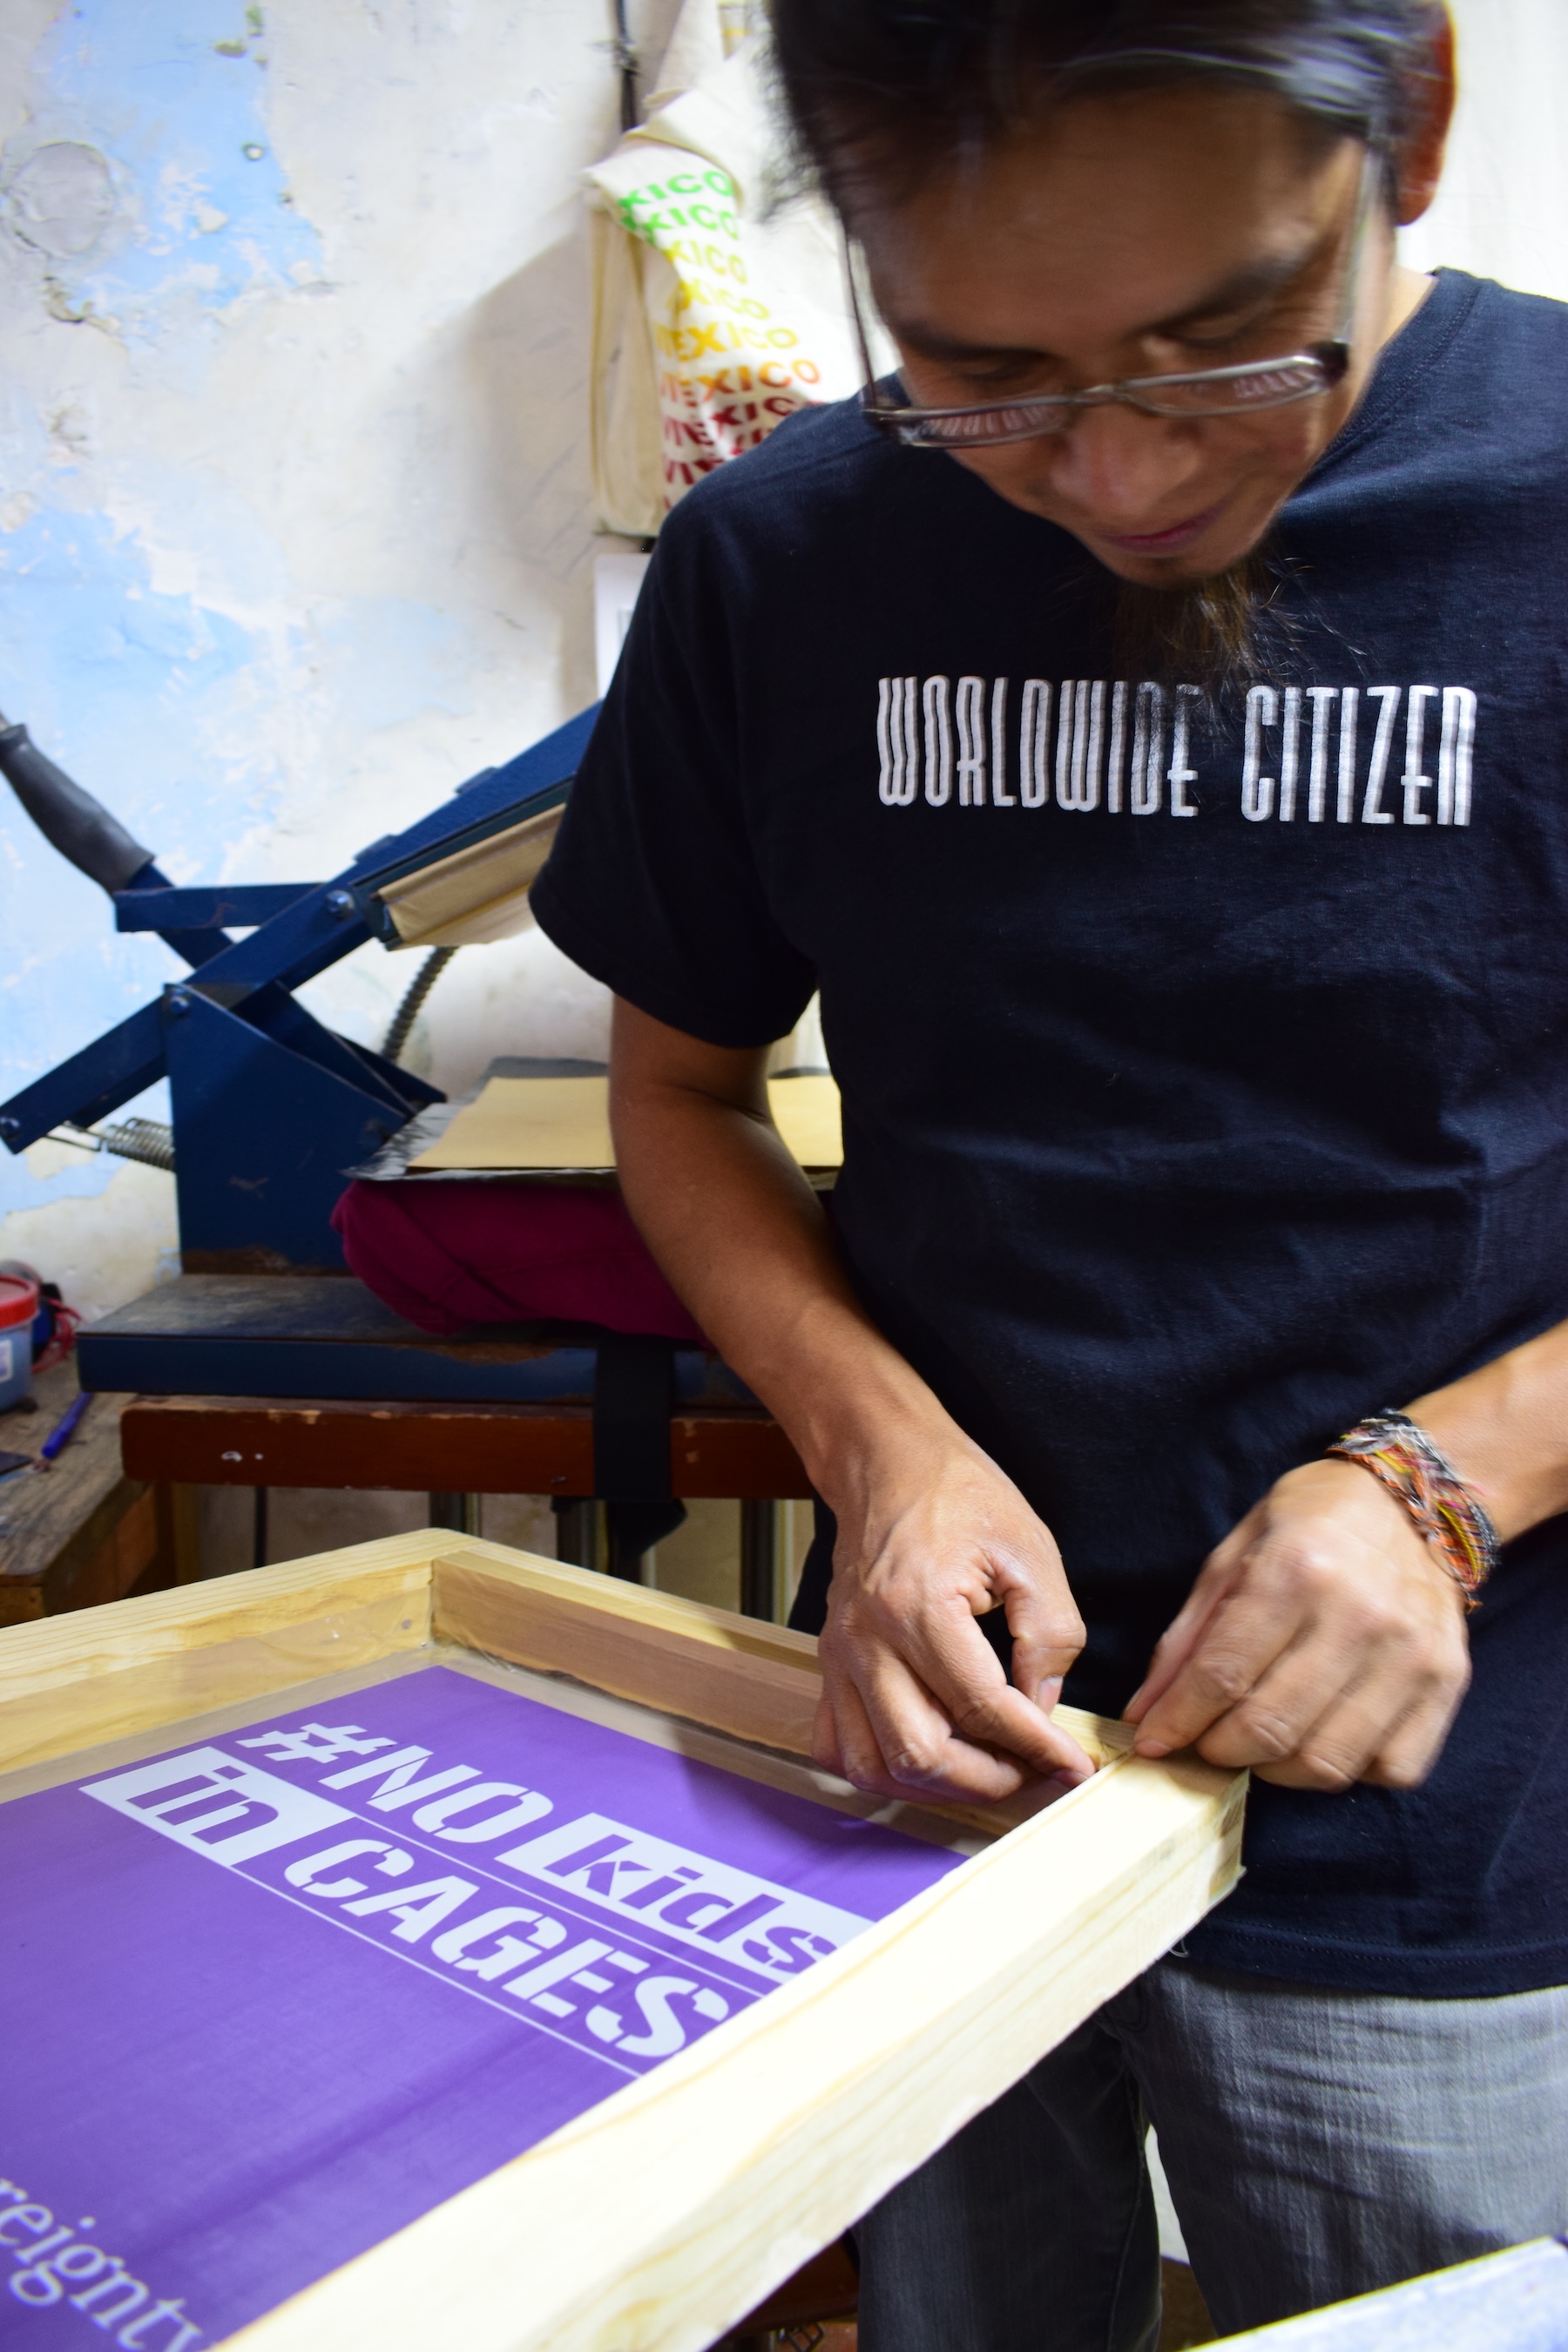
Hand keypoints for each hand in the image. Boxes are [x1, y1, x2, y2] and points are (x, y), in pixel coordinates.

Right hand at [814, 1437, 1093, 1804]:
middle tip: (1034, 1771)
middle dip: (989, 1779)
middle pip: (922, 1753)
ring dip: (936, 1786)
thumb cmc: (957, 1494)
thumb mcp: (1030, 1551)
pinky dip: (881, 1770)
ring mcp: (839, 1656)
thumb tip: (1043, 1707)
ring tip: (987, 1770)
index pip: (982, 1707)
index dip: (1036, 1747)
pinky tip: (925, 1759)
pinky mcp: (829, 1663)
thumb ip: (1050, 1635)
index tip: (1074, 1766)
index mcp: (919, 1606)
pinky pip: (837, 1745)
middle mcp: (867, 1640)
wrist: (888, 1463)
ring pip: (875, 1764)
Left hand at [1125, 1459, 1471, 1789]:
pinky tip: (1320, 1738)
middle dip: (1218, 1750)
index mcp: (1296, 1571)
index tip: (1151, 1742)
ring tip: (1257, 1747)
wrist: (1413, 1502)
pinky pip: (1390, 1769)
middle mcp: (1360, 1616)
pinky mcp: (1448, 1684)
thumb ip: (1188, 1637)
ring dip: (1274, 1771)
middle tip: (1204, 1742)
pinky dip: (1345, 1771)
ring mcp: (1411, 1655)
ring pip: (1326, 1762)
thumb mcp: (1234, 1555)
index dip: (1177, 1721)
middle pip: (1269, 1727)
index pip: (1222, 1675)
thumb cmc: (1311, 1524)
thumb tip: (1146, 1714)